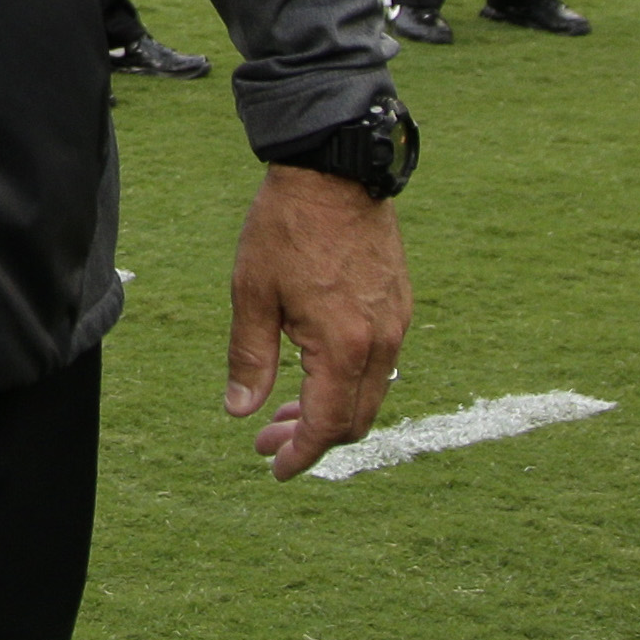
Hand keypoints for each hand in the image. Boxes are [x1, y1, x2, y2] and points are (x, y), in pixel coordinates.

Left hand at [223, 164, 412, 480]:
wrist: (334, 170)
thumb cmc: (286, 227)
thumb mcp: (252, 293)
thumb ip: (250, 358)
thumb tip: (240, 413)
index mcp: (343, 346)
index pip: (328, 425)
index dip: (302, 454)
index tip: (276, 469)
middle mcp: (380, 342)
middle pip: (355, 418)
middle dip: (312, 439)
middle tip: (267, 441)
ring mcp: (396, 323)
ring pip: (370, 393)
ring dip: (330, 410)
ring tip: (284, 411)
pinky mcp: (399, 304)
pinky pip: (380, 363)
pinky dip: (348, 381)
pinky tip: (313, 371)